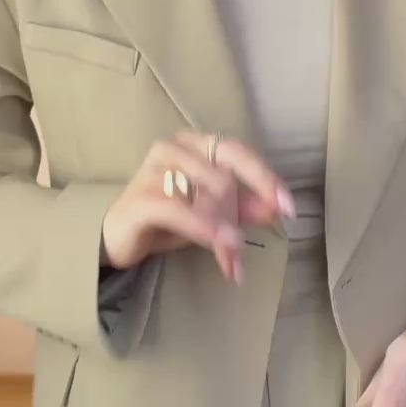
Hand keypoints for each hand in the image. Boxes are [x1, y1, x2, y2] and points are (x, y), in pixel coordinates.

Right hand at [101, 132, 295, 282]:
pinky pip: (181, 210)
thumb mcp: (211, 214)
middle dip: (238, 219)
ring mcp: (154, 169)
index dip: (264, 178)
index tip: (288, 208)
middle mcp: (175, 148)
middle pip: (224, 178)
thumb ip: (242, 208)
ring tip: (229, 262)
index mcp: (195, 145)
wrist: (117, 238)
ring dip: (224, 231)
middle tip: (240, 255)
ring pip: (207, 194)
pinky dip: (205, 227)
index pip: (238, 152)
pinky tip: (222, 244)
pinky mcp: (140, 197)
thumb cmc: (166, 220)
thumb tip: (276, 208)